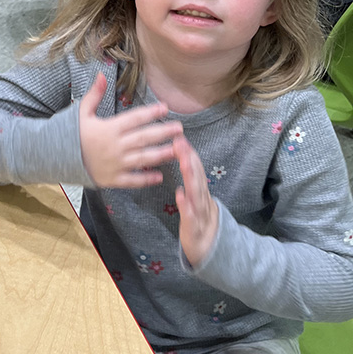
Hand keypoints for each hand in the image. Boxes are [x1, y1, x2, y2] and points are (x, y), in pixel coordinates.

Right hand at [78, 73, 183, 187]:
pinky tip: (159, 176)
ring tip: (177, 150)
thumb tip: (102, 74)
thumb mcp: (82, 111)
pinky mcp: (112, 179)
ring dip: (161, 154)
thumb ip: (95, 94)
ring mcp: (115, 164)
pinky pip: (132, 180)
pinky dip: (146, 179)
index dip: (151, 112)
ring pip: (143, 159)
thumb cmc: (71, 133)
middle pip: (144, 138)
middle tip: (179, 129)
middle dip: (163, 132)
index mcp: (109, 128)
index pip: (135, 118)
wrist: (56, 157)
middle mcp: (115, 146)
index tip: (165, 108)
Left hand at [174, 135, 218, 266]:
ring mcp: (201, 215)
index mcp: (201, 194)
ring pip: (196, 194)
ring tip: (184, 161)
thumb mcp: (197, 202)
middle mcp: (203, 201)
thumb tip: (186, 160)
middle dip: (189, 159)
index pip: (196, 171)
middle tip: (180, 142)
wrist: (214, 256)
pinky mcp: (195, 231)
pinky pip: (191, 217)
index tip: (180, 137)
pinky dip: (186, 206)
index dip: (189, 154)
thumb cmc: (201, 225)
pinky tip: (180, 195)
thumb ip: (193, 183)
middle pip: (197, 178)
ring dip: (191, 177)